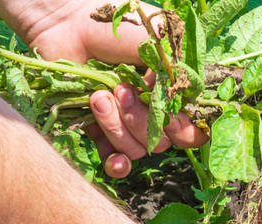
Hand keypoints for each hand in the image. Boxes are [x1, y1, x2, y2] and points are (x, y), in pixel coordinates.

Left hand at [1, 0, 205, 176]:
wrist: (65, 21)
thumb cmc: (115, 24)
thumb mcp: (159, 42)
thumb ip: (179, 75)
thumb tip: (185, 107)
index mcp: (174, 90)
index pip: (196, 128)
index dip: (186, 131)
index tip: (170, 118)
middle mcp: (155, 110)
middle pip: (163, 142)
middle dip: (141, 121)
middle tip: (121, 91)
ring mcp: (127, 121)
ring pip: (137, 149)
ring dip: (117, 127)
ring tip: (97, 96)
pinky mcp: (98, 128)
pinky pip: (115, 159)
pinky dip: (116, 163)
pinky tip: (113, 160)